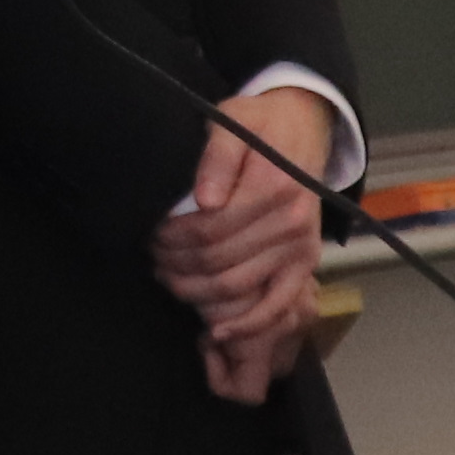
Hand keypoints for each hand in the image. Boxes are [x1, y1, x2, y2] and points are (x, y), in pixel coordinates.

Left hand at [149, 84, 338, 400]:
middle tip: (150, 256)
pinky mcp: (305, 264)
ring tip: (167, 279)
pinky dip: (250, 323)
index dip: (173, 236)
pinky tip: (218, 332)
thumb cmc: (259, 125)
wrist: (302, 129)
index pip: (210, 227)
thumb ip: (217, 157)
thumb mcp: (231, 122)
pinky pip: (280, 305)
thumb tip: (205, 199)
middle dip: (177, 263)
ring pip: (240, 286)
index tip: (149, 233)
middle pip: (220, 260)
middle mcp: (292, 224)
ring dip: (198, 291)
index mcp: (273, 188)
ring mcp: (302, 249)